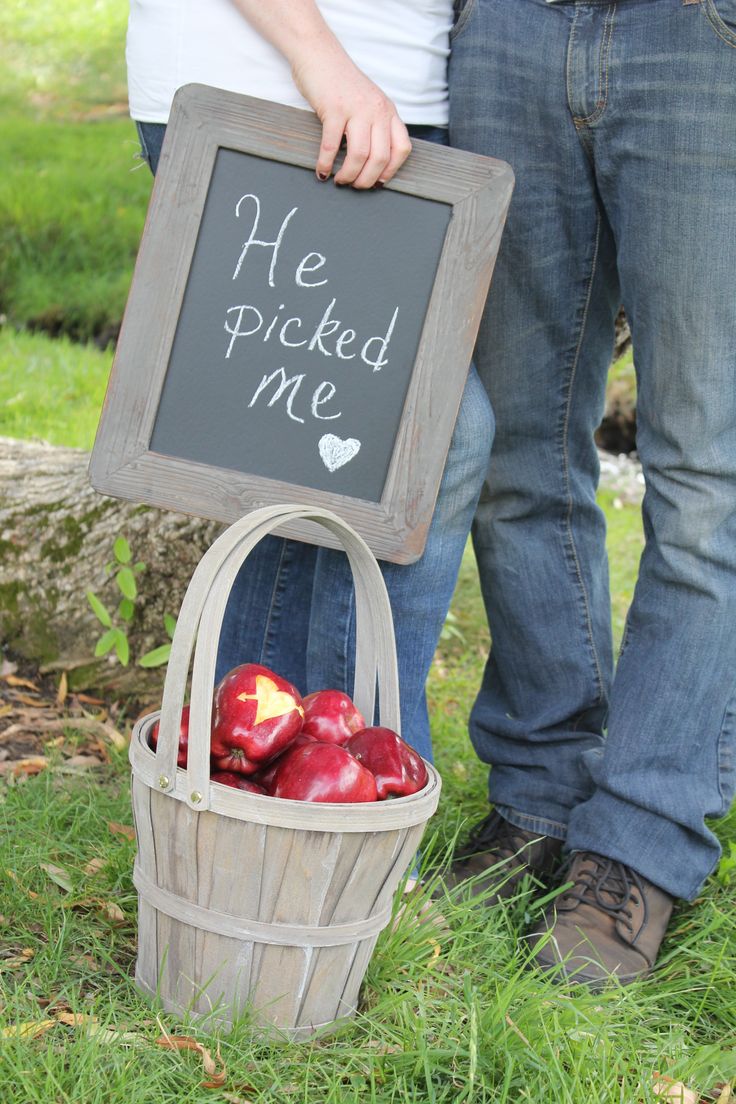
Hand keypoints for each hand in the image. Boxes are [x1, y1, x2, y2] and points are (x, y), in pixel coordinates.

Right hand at [291, 49, 411, 188]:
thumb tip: (372, 162)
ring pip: (359, 155)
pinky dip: (326, 163)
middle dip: (366, 179)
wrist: (319, 54)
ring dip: (349, 175)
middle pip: (380, 157)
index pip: (402, 148)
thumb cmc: (341, 83)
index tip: (378, 182)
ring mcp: (356, 108)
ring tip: (340, 180)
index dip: (391, 171)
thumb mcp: (368, 103)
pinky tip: (322, 171)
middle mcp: (376, 110)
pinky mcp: (334, 108)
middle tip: (354, 186)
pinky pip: (332, 145)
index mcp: (388, 110)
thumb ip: (375, 125)